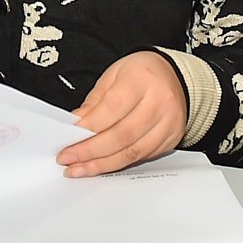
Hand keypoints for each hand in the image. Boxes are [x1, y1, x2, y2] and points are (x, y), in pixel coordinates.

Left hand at [57, 51, 187, 176]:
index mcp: (141, 80)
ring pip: (133, 152)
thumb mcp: (112, 76)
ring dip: (103, 164)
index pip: (112, 108)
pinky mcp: (172, 139)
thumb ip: (94, 101)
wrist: (174, 76)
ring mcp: (169, 123)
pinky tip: (102, 165)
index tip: (68, 139)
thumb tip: (76, 125)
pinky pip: (143, 157)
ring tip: (80, 169)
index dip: (89, 127)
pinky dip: (119, 163)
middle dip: (91, 151)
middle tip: (67, 159)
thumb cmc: (139, 73)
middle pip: (122, 135)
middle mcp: (159, 102)